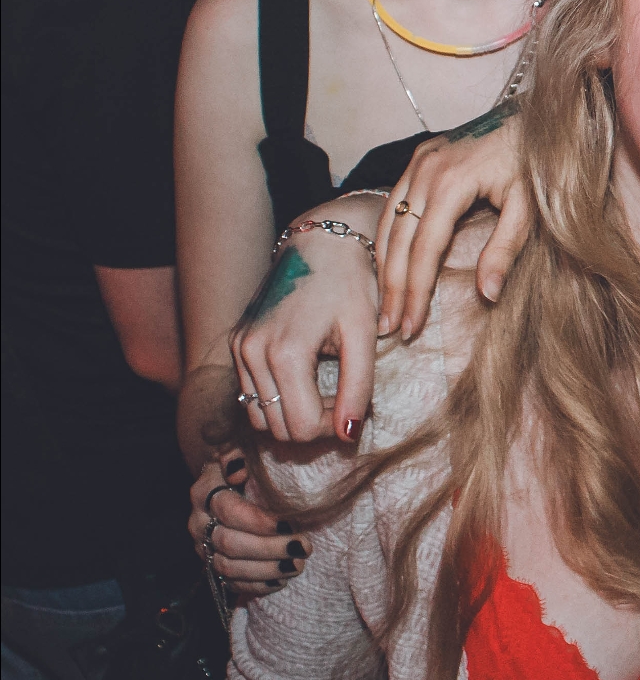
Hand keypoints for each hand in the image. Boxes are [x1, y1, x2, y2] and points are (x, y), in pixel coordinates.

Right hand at [188, 449, 308, 598]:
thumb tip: (237, 467)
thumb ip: (237, 454)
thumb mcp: (241, 452)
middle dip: (269, 548)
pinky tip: (281, 581)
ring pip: (228, 567)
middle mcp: (199, 522)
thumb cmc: (244, 467)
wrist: (228, 485)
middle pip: (229, 543)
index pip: (228, 510)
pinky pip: (230, 584)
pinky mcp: (213, 566)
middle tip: (304, 547)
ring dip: (266, 569)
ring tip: (298, 565)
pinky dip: (256, 585)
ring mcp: (204, 547)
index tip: (289, 523)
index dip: (258, 520)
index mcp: (205, 492)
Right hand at [232, 209, 381, 444]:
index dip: (335, 426)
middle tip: (345, 398)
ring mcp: (239, 348)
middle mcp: (252, 353)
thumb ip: (358, 387)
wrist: (320, 244)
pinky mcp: (236, 344)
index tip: (356, 406)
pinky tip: (307, 380)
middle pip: (279, 429)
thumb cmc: (350, 285)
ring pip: (260, 418)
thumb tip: (350, 435)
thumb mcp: (364, 335)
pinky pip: (251, 396)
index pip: (303, 426)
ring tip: (327, 389)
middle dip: (317, 424)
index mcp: (285, 352)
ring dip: (295, 416)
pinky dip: (278, 401)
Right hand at [378, 106, 529, 340]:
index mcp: (451, 181)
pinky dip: (387, 240)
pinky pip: (393, 205)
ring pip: (389, 223)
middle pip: (401, 239)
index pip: (426, 247)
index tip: (411, 325)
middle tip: (390, 327)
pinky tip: (387, 268)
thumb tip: (487, 295)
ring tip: (384, 308)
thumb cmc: (537, 164)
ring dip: (384, 267)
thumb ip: (506, 250)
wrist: (535, 118)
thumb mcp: (529, 208)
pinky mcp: (419, 159)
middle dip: (393, 287)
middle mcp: (426, 169)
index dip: (416, 290)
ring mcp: (418, 162)